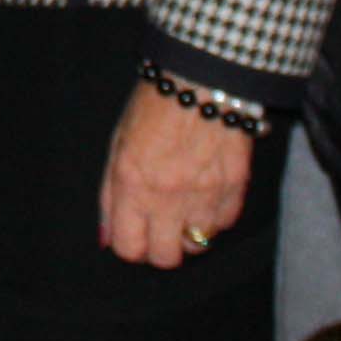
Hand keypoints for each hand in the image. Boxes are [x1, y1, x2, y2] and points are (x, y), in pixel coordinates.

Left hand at [98, 79, 252, 269]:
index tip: (135, 235)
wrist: (201, 82)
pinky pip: (224, 224)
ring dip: (190, 233)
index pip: (129, 248)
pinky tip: (207, 194)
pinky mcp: (234, 189)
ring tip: (186, 207)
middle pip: (165, 258)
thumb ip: (110, 196)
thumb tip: (106, 238)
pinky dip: (215, 217)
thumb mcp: (117, 147)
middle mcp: (167, 197)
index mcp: (132, 186)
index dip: (131, 247)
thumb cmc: (153, 109)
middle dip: (161, 248)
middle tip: (161, 228)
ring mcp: (203, 195)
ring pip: (198, 245)